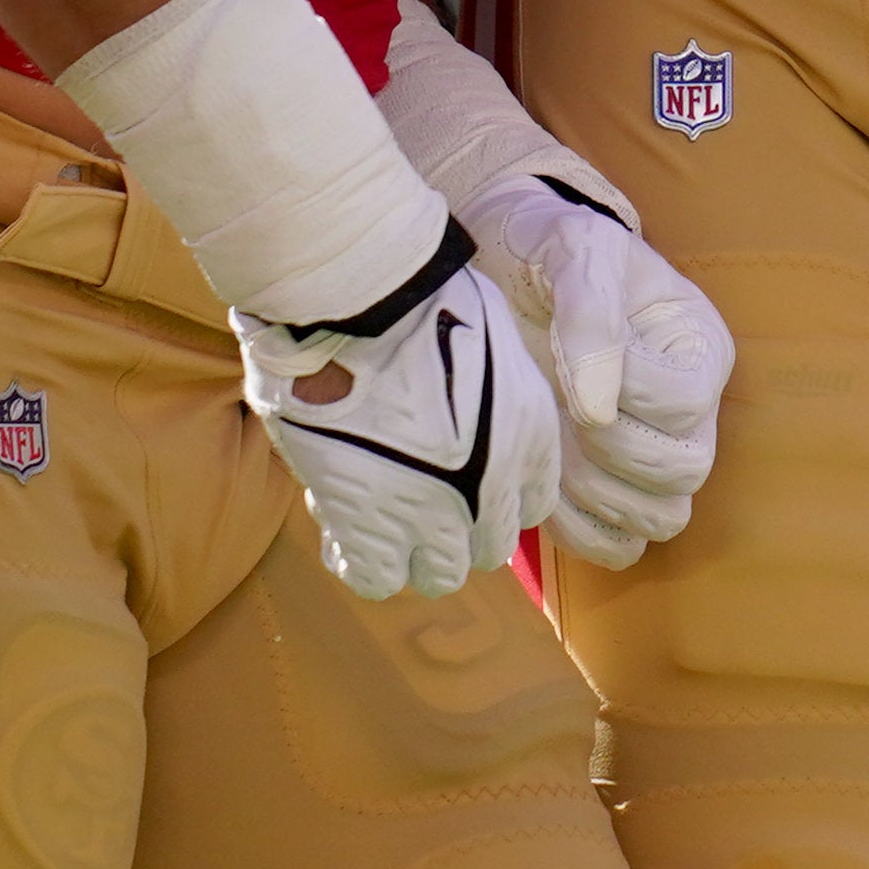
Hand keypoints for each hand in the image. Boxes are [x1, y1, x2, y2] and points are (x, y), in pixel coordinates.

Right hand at [237, 227, 573, 598]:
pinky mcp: (373, 526)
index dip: (491, 493)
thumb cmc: (416, 290)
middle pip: (488, 546)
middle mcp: (496, 484)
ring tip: (370, 506)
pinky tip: (338, 525)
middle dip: (453, 526)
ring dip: (407, 549)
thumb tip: (460, 398)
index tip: (459, 475)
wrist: (360, 297)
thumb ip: (487, 384)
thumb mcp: (484, 327)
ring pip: (438, 574)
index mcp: (530, 433)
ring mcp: (436, 512)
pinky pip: (377, 578)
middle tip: (408, 490)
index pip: (530, 501)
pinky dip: (358, 560)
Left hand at [453, 171, 729, 565]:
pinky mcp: (611, 493)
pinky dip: (580, 530)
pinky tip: (543, 481)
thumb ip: (589, 312)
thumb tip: (599, 405)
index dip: (626, 392)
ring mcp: (654, 457)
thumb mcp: (573, 250)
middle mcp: (692, 411)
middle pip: (685, 472)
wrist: (504, 272)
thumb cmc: (548, 250)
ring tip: (551, 441)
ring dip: (596, 492)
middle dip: (611, 448)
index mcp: (699, 349)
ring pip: (660, 519)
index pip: (686, 402)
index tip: (568, 357)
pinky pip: (618, 547)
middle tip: (559, 410)